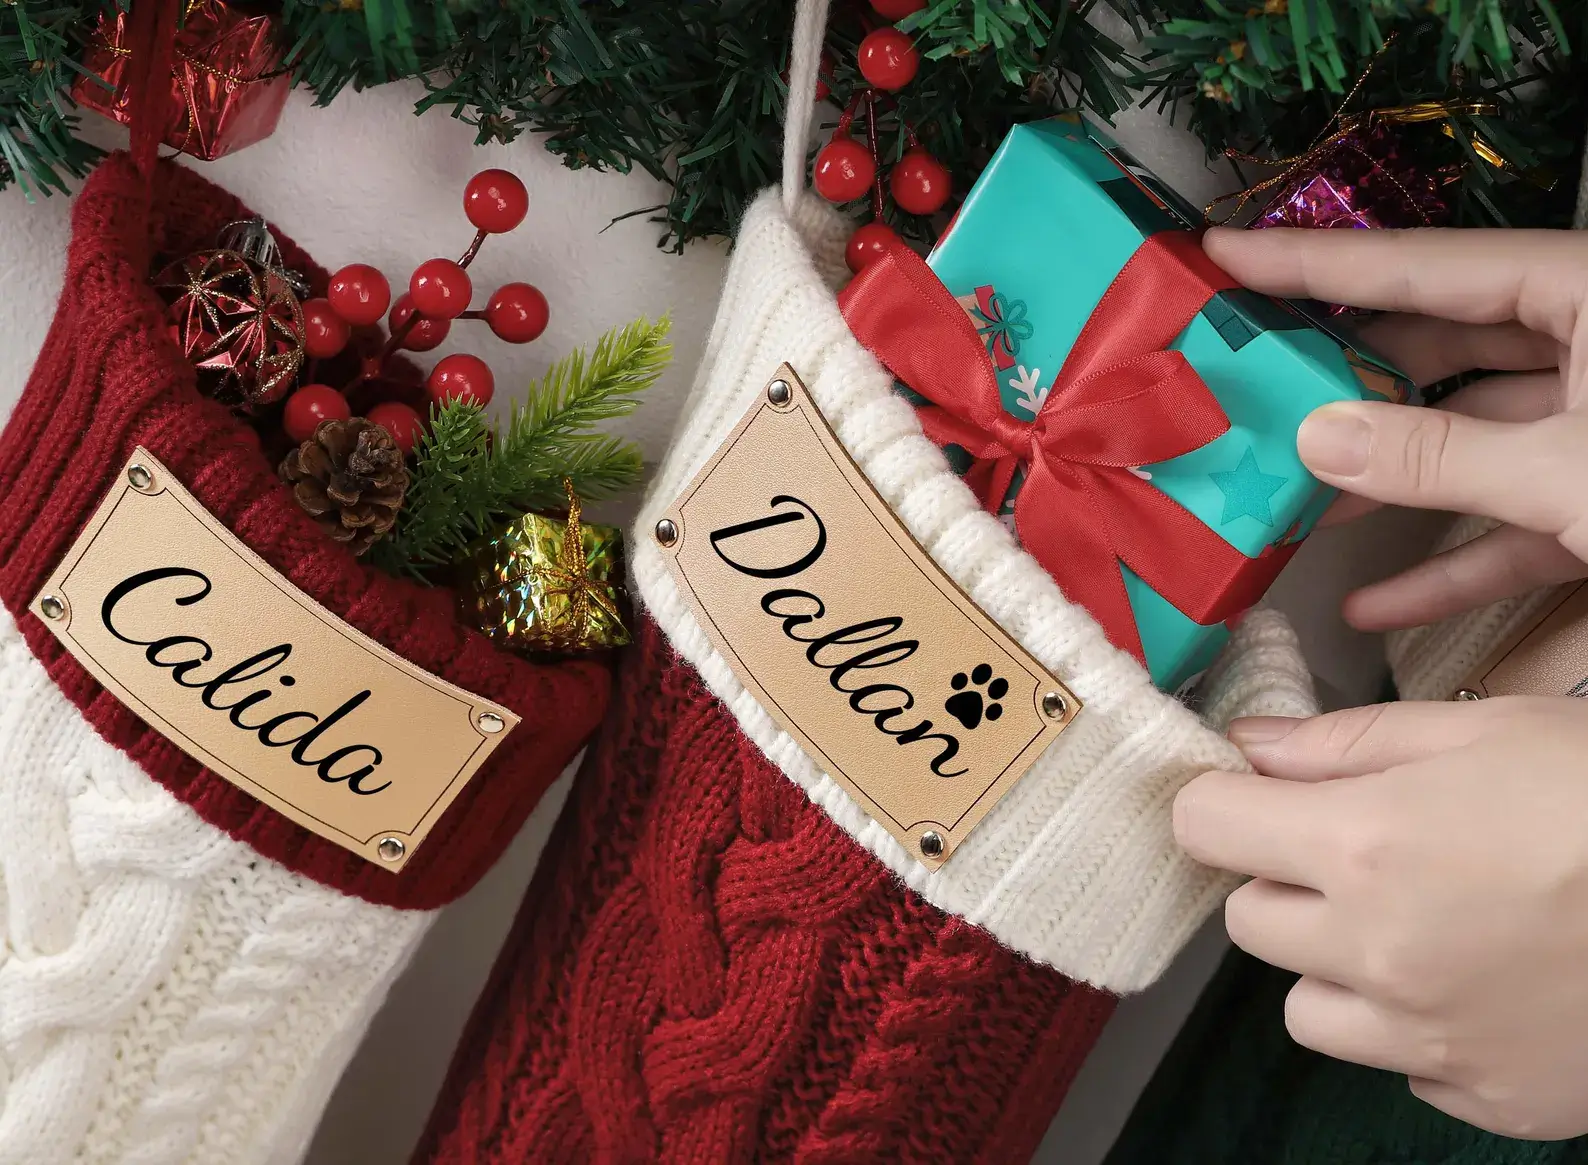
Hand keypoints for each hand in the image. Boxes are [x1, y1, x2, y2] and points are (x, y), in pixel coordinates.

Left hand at [1177, 698, 1587, 1139]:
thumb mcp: (1483, 730)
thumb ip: (1345, 742)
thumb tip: (1248, 745)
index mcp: (1365, 848)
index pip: (1204, 827)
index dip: (1221, 803)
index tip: (1248, 797)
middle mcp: (1378, 955)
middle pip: (1248, 919)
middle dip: (1283, 880)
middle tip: (1357, 853)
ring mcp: (1432, 1040)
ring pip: (1307, 1008)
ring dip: (1337, 964)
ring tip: (1424, 922)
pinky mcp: (1490, 1097)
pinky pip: (1401, 1064)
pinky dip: (1418, 1027)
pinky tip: (1485, 980)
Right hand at [1204, 227, 1587, 631]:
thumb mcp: (1569, 471)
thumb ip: (1443, 457)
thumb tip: (1319, 440)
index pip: (1427, 266)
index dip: (1319, 263)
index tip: (1226, 255)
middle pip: (1442, 349)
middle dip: (1346, 386)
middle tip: (1254, 393)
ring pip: (1473, 441)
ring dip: (1388, 485)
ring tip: (1296, 511)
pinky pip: (1515, 522)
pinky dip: (1452, 562)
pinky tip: (1378, 605)